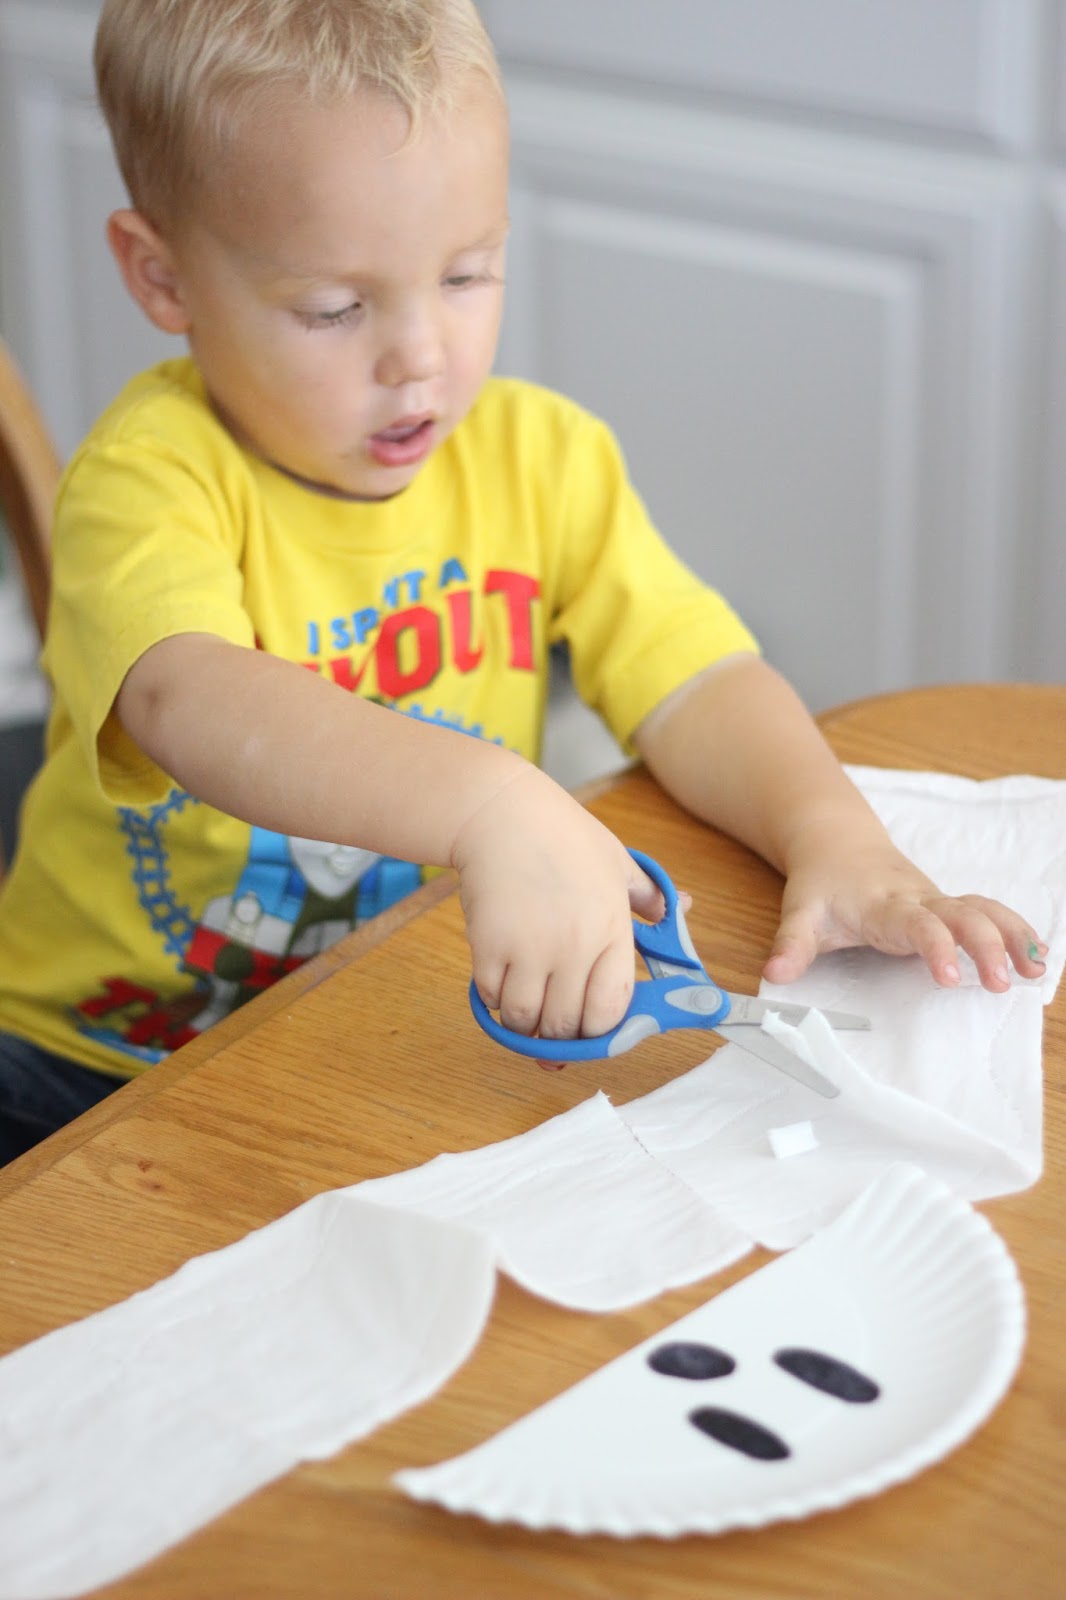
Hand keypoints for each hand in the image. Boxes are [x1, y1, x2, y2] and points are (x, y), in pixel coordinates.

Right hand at [453, 768, 661, 1048]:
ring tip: (526, 1009)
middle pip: (567, 1025)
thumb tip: (684, 907)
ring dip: (525, 1024)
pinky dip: (495, 1000)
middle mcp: (575, 946)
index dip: (601, 1031)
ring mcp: (531, 948)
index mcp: (613, 928)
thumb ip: (650, 896)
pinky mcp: (490, 946)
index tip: (592, 1028)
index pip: (611, 1010)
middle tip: (554, 1028)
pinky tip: (503, 981)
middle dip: (560, 1036)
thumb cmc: (563, 835)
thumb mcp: (618, 861)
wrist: (502, 813)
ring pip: (526, 1021)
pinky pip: (492, 998)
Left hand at [763, 830, 1047, 991]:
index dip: (935, 947)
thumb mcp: (799, 914)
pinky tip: (1035, 956)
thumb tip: (773, 975)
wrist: (836, 844)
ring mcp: (937, 900)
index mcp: (884, 905)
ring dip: (1011, 936)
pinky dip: (1014, 930)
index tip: (947, 978)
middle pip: (962, 915)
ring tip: (1034, 970)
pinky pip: (988, 911)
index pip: (917, 924)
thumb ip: (790, 946)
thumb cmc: (821, 884)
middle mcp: (918, 899)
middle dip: (985, 946)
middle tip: (999, 983)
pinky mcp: (947, 905)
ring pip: (983, 909)